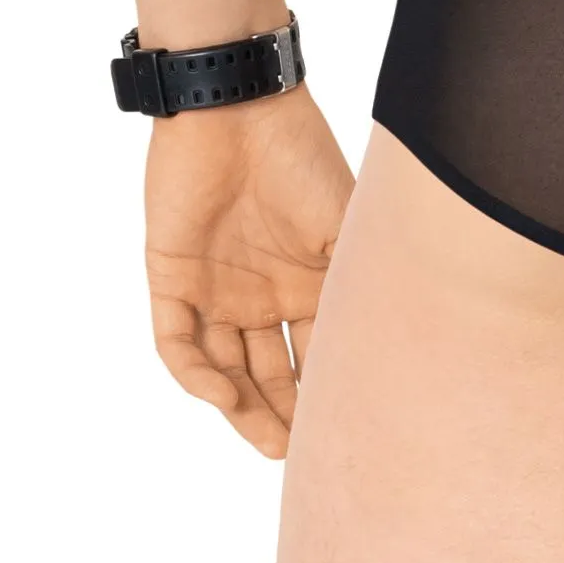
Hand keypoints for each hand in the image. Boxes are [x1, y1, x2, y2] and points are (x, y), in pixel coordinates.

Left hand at [143, 90, 355, 456]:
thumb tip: (392, 352)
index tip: (341, 434)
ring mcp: (213, 288)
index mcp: (302, 280)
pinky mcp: (171, 277)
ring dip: (242, 407)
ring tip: (268, 443)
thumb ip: (358, 284)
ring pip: (224, 367)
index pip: (313, 353)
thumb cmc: (299, 158)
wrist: (236, 108)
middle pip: (269, 372)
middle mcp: (259, 292)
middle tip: (301, 454)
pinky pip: (176, 341)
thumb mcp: (345, 225)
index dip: (324, 394)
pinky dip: (195, 374)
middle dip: (283, 415)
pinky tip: (221, 393)